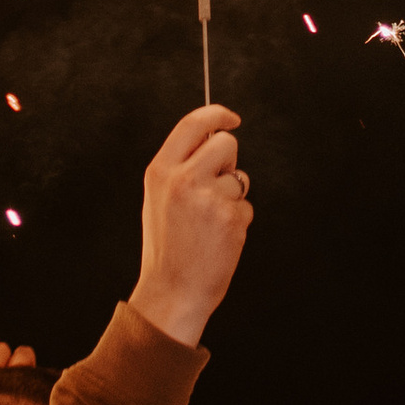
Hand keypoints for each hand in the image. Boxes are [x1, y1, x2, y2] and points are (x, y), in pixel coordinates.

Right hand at [131, 103, 250, 345]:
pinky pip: (246, 206)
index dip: (217, 114)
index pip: (192, 124)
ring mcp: (208, 197)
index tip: (231, 117)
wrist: (172, 291)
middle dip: (228, 161)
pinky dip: (238, 221)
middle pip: (225, 143)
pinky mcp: (231, 217)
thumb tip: (212, 138)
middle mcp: (183, 179)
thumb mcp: (158, 199)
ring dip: (232, 198)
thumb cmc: (167, 247)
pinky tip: (219, 239)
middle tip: (216, 188)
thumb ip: (180, 168)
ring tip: (210, 224)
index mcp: (160, 171)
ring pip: (240, 178)